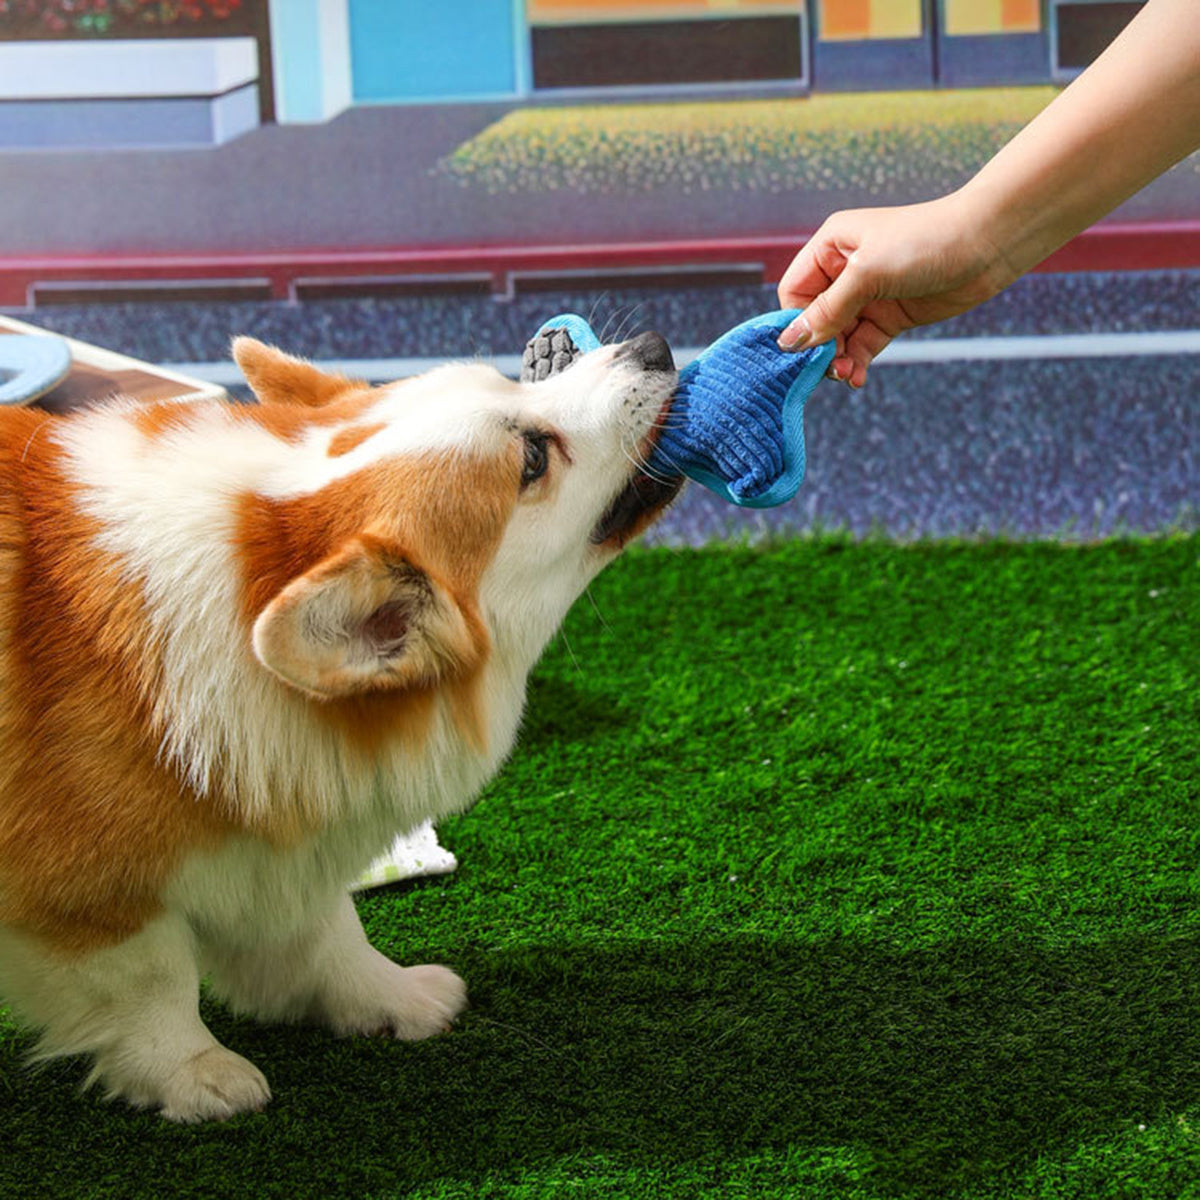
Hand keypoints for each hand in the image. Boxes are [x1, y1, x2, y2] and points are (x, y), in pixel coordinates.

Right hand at [776, 195, 1016, 386]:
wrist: (988, 244)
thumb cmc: (926, 241)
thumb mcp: (867, 274)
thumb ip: (828, 310)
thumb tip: (789, 341)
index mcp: (830, 248)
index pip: (795, 292)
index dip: (796, 322)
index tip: (803, 349)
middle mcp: (845, 271)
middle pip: (814, 320)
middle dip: (819, 346)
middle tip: (829, 368)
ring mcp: (868, 296)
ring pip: (838, 337)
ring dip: (838, 360)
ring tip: (846, 375)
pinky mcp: (890, 316)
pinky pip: (861, 346)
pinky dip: (856, 363)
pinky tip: (857, 377)